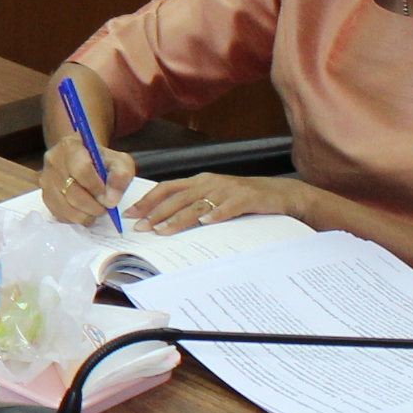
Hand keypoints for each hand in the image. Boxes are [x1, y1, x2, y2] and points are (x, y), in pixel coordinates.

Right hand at [39, 130, 136, 226]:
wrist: (82, 159)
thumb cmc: (101, 160)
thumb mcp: (119, 161)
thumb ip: (121, 176)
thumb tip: (111, 200)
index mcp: (71, 146)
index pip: (81, 169)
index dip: (97, 187)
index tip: (107, 195)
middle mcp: (53, 161)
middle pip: (73, 192)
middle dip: (94, 206)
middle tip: (105, 207)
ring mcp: (46, 179)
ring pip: (66, 207)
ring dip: (86, 215)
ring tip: (96, 210)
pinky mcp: (44, 195)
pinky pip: (60, 215)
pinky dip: (76, 218)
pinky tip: (84, 211)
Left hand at [128, 174, 306, 232]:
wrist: (281, 194)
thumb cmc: (243, 198)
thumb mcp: (214, 197)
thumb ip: (192, 205)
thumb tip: (162, 220)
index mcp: (200, 181)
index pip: (167, 188)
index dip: (148, 200)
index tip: (131, 214)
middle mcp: (211, 183)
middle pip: (178, 197)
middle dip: (157, 212)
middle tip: (141, 227)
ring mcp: (229, 190)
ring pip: (198, 203)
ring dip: (178, 217)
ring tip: (163, 230)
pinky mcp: (247, 198)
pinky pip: (230, 206)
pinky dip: (217, 214)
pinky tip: (206, 222)